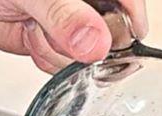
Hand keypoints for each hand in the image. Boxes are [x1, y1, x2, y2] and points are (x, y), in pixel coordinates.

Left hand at [0, 0, 148, 72]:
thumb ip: (63, 15)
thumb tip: (95, 42)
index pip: (128, 1)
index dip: (132, 21)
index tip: (128, 39)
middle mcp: (83, 2)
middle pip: (110, 34)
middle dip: (81, 41)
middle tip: (51, 27)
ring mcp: (70, 23)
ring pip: (86, 55)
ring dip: (56, 50)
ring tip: (34, 26)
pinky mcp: (53, 42)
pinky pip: (63, 65)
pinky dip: (45, 59)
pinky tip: (30, 38)